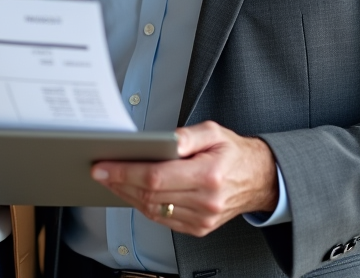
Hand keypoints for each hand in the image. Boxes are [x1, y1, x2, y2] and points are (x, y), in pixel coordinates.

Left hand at [91, 121, 277, 236]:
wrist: (260, 179)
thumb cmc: (234, 154)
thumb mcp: (214, 132)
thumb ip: (188, 135)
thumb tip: (164, 140)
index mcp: (208, 175)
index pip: (156, 177)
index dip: (125, 172)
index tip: (104, 166)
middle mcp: (205, 201)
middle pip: (150, 195)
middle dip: (119, 182)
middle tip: (100, 171)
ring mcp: (202, 218)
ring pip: (152, 210)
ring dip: (127, 195)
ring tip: (111, 180)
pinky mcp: (199, 228)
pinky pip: (162, 219)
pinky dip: (143, 206)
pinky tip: (132, 193)